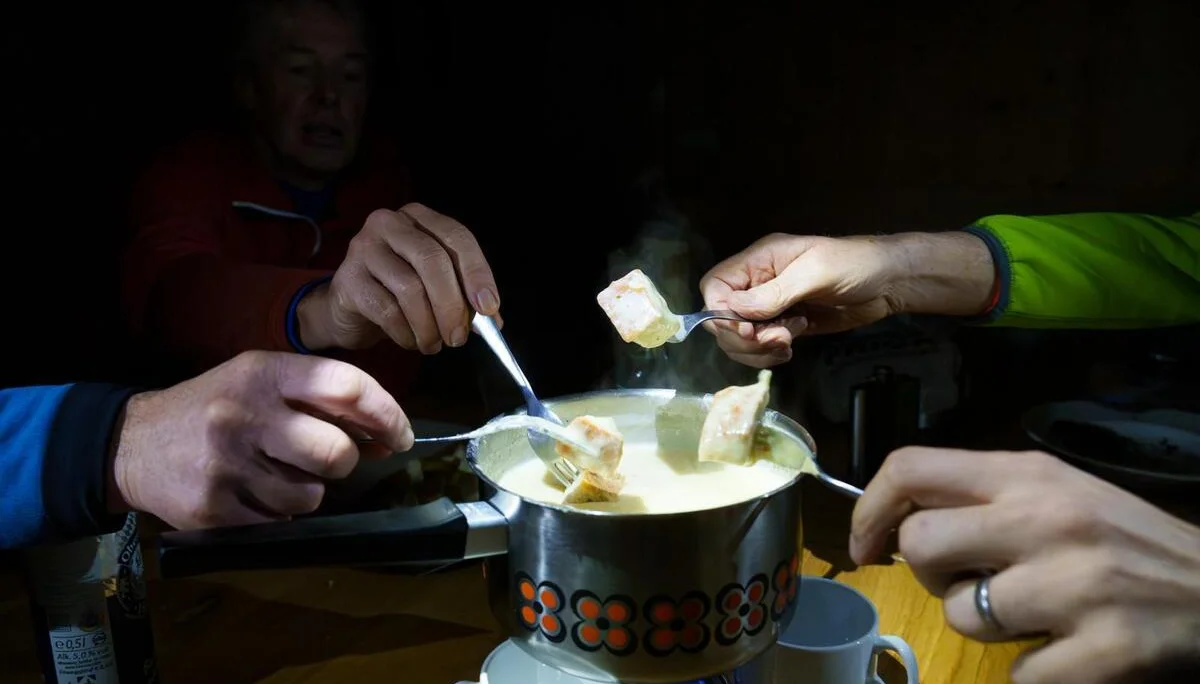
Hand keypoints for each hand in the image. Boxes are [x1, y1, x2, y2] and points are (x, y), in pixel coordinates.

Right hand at [108, 351, 413, 529]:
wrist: (134, 443)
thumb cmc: (216, 408)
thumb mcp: (262, 380)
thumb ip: (320, 398)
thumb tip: (388, 435)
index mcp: (264, 372)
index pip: (346, 386)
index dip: (386, 414)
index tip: (400, 436)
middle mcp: (244, 413)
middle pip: (337, 452)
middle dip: (346, 462)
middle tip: (329, 459)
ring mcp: (226, 463)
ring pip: (312, 495)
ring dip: (308, 490)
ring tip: (276, 474)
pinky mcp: (212, 508)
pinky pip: (279, 521)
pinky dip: (278, 512)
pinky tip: (251, 492)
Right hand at [299, 203, 500, 353]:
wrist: (347, 310)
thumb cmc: (398, 294)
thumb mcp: (435, 288)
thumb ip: (465, 297)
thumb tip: (494, 320)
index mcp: (419, 217)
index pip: (456, 236)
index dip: (477, 272)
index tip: (489, 307)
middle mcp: (389, 223)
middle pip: (432, 260)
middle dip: (452, 305)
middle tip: (459, 338)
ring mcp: (363, 248)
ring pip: (410, 288)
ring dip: (429, 326)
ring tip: (434, 344)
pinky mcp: (348, 280)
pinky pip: (387, 311)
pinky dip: (405, 333)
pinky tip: (411, 342)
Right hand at [699, 231, 994, 367]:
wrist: (889, 282)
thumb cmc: (854, 265)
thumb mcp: (813, 274)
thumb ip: (773, 293)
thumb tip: (734, 311)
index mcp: (759, 261)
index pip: (715, 285)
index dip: (720, 311)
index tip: (746, 329)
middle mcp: (758, 284)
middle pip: (724, 317)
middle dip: (744, 336)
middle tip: (777, 339)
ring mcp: (771, 307)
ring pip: (740, 337)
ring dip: (759, 348)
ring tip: (789, 343)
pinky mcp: (785, 326)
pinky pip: (761, 346)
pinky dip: (769, 354)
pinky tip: (790, 350)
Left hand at [851, 447, 1199, 683]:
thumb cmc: (1129, 541)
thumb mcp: (1059, 493)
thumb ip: (986, 498)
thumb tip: (900, 522)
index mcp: (1029, 475)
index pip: (911, 467)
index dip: (869, 509)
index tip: (864, 547)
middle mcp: (1045, 519)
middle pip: (920, 544)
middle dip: (927, 575)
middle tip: (966, 582)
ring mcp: (1076, 585)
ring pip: (960, 615)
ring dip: (982, 626)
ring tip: (1033, 615)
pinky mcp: (1104, 651)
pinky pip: (1019, 676)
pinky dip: (1036, 673)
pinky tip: (1069, 652)